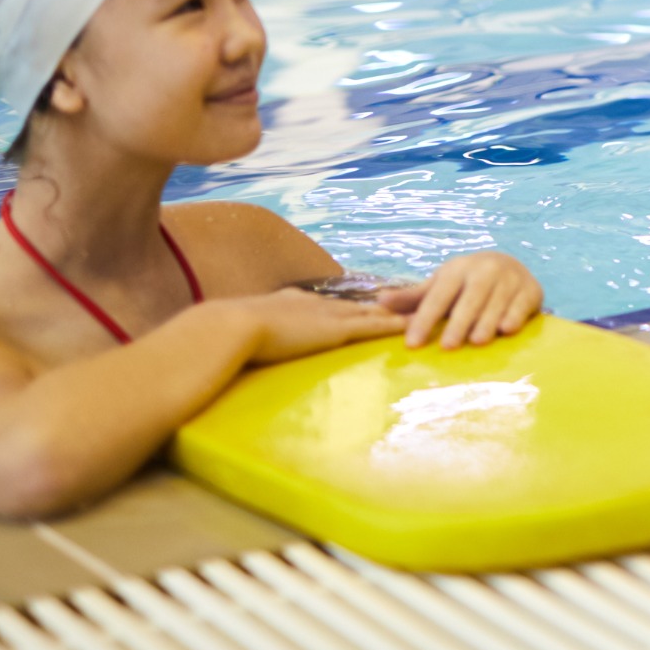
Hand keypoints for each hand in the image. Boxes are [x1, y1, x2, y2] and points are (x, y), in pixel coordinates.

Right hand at [223, 288, 407, 364]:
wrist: (232, 327)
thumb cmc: (227, 335)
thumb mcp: (242, 331)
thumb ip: (251, 337)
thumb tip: (239, 347)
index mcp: (295, 302)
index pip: (332, 303)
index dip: (352, 305)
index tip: (371, 304)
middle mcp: (317, 304)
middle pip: (360, 304)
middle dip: (386, 305)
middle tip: (411, 303)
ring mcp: (329, 315)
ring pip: (374, 312)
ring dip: (398, 313)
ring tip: (422, 312)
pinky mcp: (336, 330)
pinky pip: (374, 327)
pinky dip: (395, 326)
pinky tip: (413, 326)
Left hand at [376, 252, 543, 348]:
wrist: (510, 264)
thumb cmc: (467, 282)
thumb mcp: (441, 285)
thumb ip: (413, 297)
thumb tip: (380, 303)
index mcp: (458, 269)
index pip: (439, 295)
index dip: (425, 319)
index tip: (412, 344)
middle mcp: (485, 270)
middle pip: (470, 297)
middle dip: (459, 321)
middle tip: (448, 346)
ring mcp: (511, 278)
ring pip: (497, 300)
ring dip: (487, 320)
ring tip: (477, 341)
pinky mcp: (532, 289)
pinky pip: (523, 302)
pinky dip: (516, 315)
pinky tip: (507, 329)